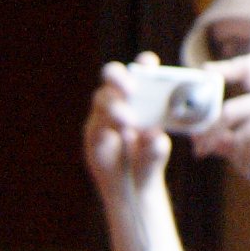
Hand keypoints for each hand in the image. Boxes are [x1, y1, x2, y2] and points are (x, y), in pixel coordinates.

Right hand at [84, 64, 173, 205]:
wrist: (132, 187)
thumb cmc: (147, 159)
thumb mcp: (157, 152)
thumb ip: (156, 145)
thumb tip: (153, 134)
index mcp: (141, 95)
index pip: (140, 70)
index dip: (143, 64)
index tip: (148, 63)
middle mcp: (119, 99)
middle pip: (112, 76)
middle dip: (119, 78)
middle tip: (131, 89)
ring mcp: (103, 115)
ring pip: (101, 99)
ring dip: (114, 106)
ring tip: (129, 122)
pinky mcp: (93, 134)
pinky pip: (96, 125)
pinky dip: (107, 127)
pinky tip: (119, 135)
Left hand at [193, 58, 249, 204]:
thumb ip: (230, 142)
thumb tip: (200, 137)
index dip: (226, 66)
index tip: (205, 71)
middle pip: (227, 111)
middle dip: (208, 134)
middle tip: (199, 151)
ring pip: (234, 138)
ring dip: (237, 159)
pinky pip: (244, 151)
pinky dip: (248, 166)